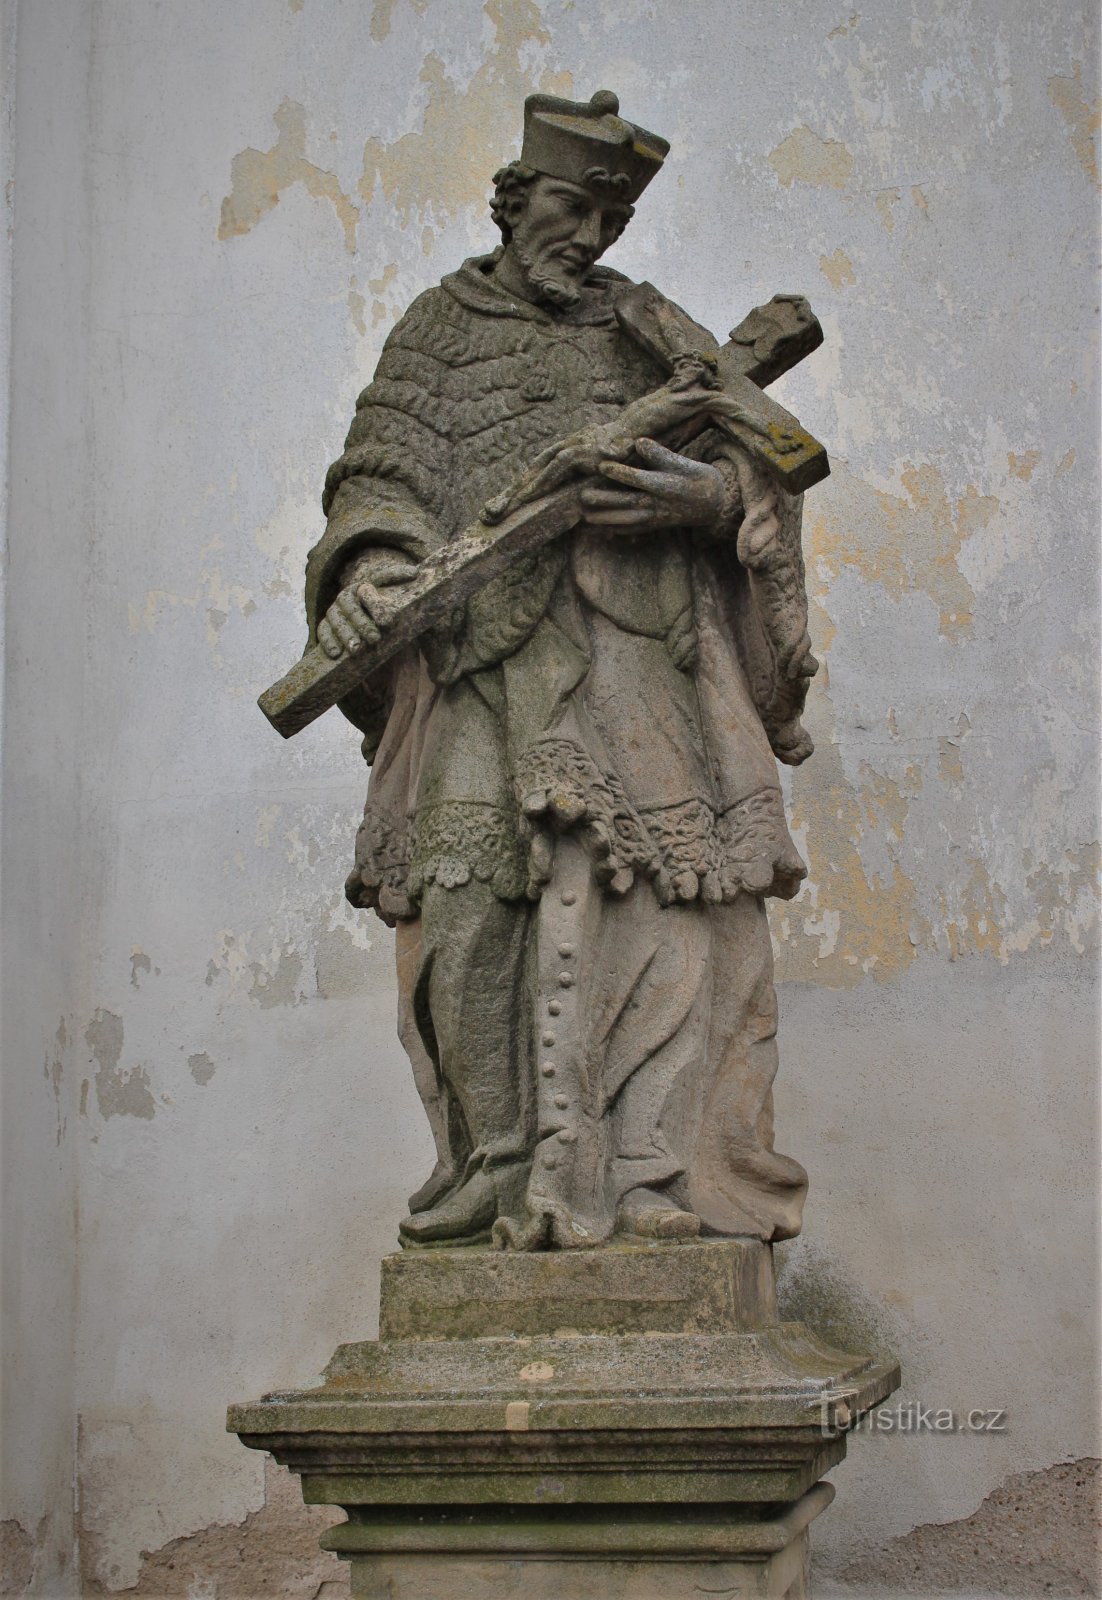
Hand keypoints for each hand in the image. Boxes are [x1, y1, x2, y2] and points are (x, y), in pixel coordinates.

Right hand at [317, 552, 415, 659]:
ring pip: (336, 622)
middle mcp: (345, 597)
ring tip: (357, 650)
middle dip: (363, 624)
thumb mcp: (390, 592)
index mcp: (361, 586)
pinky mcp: (325, 625)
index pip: (366, 591)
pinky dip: (328, 642)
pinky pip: (323, 632)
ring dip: (346, 636)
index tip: (388, 620)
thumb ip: (397, 580)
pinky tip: (336, 654)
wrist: (364, 615)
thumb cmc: (382, 604)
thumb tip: (415, 572)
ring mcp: (333, 611)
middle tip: (376, 639)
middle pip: (351, 609)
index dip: (376, 604)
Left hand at [578, 438, 724, 532]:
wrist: (714, 504)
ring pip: (627, 520)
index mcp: (664, 485)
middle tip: (583, 496)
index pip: (638, 479)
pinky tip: (602, 531)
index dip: (620, 473)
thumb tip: (639, 441)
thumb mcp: (683, 462)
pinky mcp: (656, 525)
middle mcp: (658, 503)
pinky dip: (618, 531)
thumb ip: (660, 454)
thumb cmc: (697, 478)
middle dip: (604, 500)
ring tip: (585, 518)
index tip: (601, 466)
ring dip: (606, 519)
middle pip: (627, 502)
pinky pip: (634, 530)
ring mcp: (656, 517)